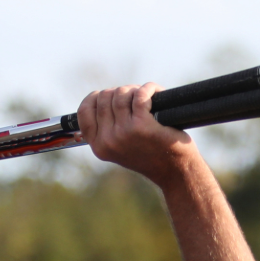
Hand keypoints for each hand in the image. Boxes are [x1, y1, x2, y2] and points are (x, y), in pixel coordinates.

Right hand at [76, 84, 197, 185]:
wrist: (174, 171)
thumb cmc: (150, 154)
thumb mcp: (120, 147)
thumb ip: (107, 128)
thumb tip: (100, 97)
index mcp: (99, 146)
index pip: (84, 112)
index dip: (95, 98)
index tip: (109, 96)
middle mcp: (108, 140)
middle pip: (104, 98)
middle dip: (120, 92)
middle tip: (135, 99)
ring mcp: (124, 133)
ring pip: (121, 94)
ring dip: (134, 90)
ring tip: (146, 98)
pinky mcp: (143, 126)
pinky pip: (140, 95)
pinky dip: (148, 89)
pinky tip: (156, 94)